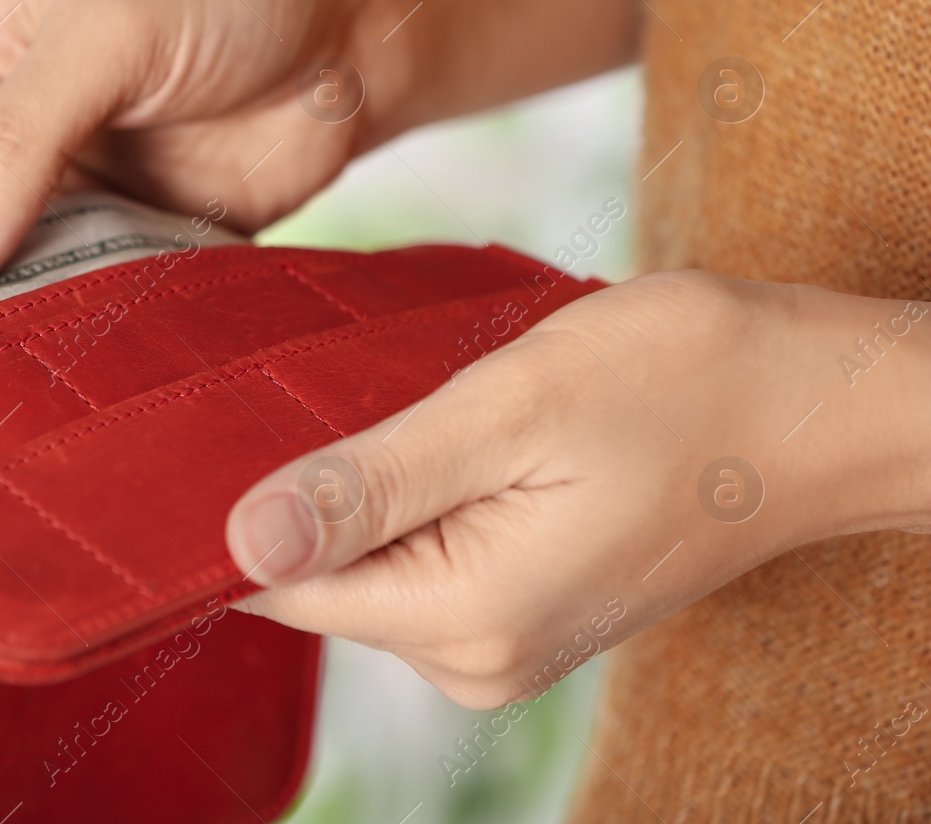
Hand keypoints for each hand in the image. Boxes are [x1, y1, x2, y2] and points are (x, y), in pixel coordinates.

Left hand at [225, 271, 930, 707]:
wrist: (814, 405)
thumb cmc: (684, 385)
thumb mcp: (509, 410)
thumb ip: (370, 483)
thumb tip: (243, 540)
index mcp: (466, 620)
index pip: (284, 589)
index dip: (241, 510)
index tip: (229, 432)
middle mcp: (474, 658)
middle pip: (322, 578)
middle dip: (314, 487)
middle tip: (352, 388)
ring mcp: (501, 641)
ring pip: (370, 561)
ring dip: (369, 484)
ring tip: (418, 405)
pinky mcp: (522, 607)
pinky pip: (421, 556)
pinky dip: (414, 496)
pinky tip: (450, 439)